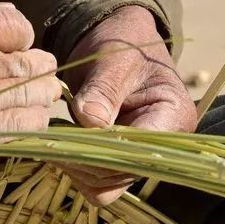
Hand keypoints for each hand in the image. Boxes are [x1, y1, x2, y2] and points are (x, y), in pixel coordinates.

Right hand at [0, 0, 61, 152]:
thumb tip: (11, 22)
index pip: (21, 28)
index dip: (19, 35)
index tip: (10, 41)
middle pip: (34, 70)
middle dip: (39, 68)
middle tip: (40, 69)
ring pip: (31, 107)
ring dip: (36, 100)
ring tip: (33, 95)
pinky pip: (9, 136)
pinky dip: (19, 127)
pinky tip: (15, 120)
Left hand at [62, 6, 195, 205]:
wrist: (118, 39)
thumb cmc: (123, 42)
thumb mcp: (114, 59)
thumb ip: (104, 89)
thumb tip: (89, 120)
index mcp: (175, 116)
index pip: (140, 151)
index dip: (103, 150)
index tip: (68, 138)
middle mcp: (163, 146)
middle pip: (121, 173)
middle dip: (84, 160)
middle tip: (49, 141)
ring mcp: (140, 155)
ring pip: (106, 183)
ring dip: (76, 168)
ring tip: (51, 142)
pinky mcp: (119, 158)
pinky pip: (96, 178)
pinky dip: (75, 167)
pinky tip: (57, 145)